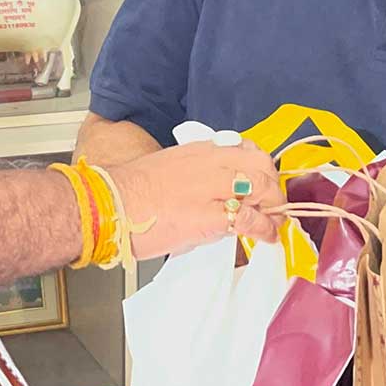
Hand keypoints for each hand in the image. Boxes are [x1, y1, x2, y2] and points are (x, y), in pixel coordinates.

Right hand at [109, 140, 281, 259]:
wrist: (112, 205)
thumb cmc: (133, 192)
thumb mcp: (170, 167)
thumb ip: (197, 174)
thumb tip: (216, 193)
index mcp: (198, 150)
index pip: (246, 149)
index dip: (261, 168)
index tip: (263, 183)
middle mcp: (209, 162)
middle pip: (261, 166)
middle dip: (273, 187)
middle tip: (273, 206)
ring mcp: (211, 187)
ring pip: (262, 188)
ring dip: (273, 208)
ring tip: (272, 223)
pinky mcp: (209, 215)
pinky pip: (249, 219)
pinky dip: (264, 229)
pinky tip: (266, 236)